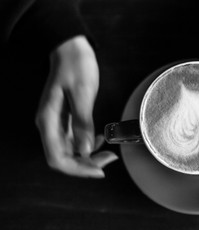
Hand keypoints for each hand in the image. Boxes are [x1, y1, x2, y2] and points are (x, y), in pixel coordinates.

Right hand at [35, 36, 116, 177]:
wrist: (71, 49)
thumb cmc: (76, 66)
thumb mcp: (82, 93)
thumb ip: (82, 122)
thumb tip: (86, 149)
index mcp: (48, 121)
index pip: (57, 158)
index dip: (77, 169)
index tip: (99, 170)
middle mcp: (49, 125)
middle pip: (64, 157)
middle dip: (86, 164)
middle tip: (110, 159)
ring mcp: (57, 123)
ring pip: (70, 151)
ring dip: (89, 156)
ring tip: (109, 151)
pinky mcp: (65, 119)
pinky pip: (74, 140)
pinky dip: (88, 145)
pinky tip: (100, 140)